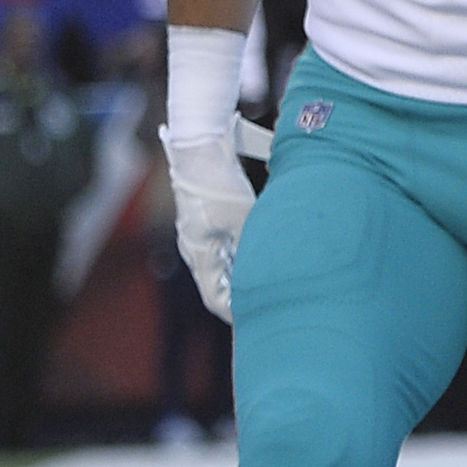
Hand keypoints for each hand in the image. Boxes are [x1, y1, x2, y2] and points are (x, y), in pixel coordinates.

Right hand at [162, 125, 262, 320]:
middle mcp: (194, 247)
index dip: (236, 314)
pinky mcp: (203, 216)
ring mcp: (196, 232)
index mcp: (199, 254)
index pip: (216, 298)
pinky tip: (257, 245)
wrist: (198, 146)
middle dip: (240, 295)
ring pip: (221, 262)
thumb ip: (254, 248)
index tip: (257, 320)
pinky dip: (238, 250)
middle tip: (267, 303)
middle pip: (218, 282)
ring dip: (241, 271)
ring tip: (268, 277)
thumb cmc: (219, 184)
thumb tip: (272, 272)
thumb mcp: (244, 219)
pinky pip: (221, 243)